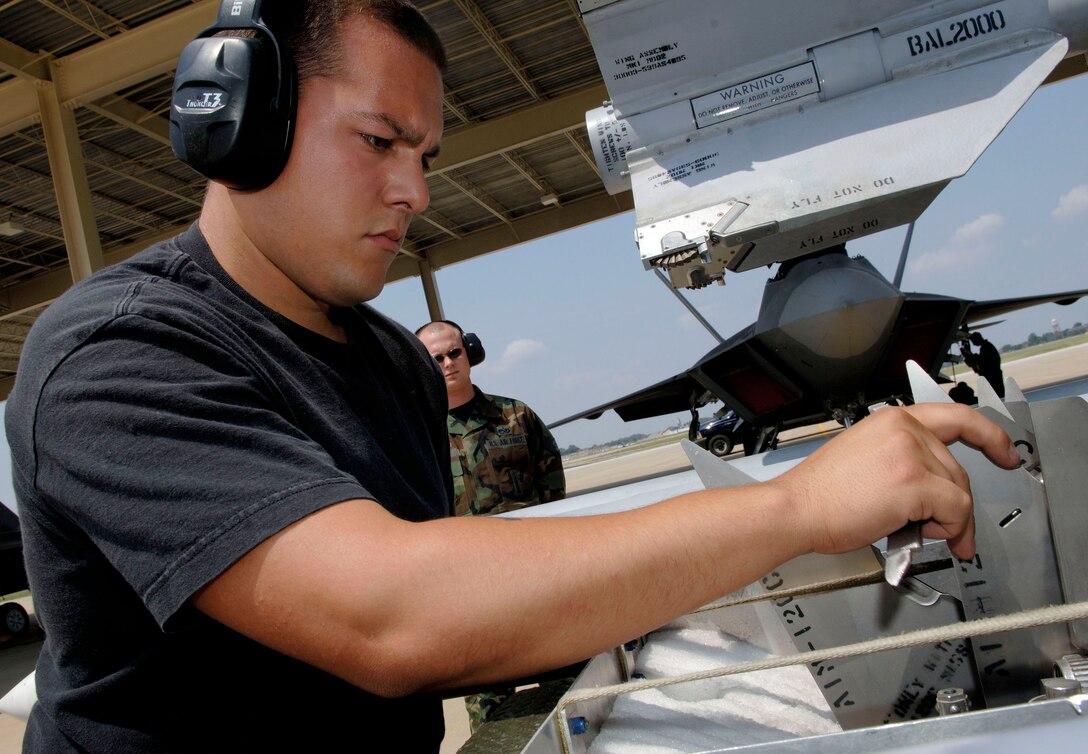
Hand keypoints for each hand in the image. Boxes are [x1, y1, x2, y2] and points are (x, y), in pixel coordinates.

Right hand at [773, 404, 1019, 558]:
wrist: (796, 509)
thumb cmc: (820, 494)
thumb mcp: (864, 459)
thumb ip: (903, 462)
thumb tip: (936, 493)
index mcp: (890, 420)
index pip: (955, 416)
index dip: (989, 434)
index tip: (1005, 451)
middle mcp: (903, 429)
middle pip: (958, 467)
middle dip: (957, 504)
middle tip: (948, 530)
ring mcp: (910, 453)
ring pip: (960, 490)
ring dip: (949, 521)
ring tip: (922, 533)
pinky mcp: (915, 482)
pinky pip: (955, 510)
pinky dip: (948, 529)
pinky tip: (922, 533)